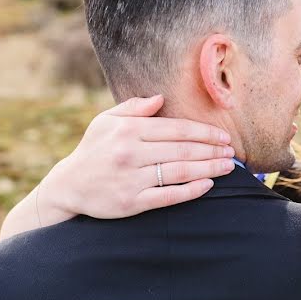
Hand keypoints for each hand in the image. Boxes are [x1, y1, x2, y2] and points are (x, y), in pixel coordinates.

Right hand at [42, 95, 235, 220]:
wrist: (68, 186)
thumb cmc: (92, 150)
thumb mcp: (105, 122)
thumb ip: (133, 108)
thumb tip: (161, 98)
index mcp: (128, 130)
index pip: (175, 129)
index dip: (203, 132)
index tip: (222, 135)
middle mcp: (130, 153)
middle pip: (182, 150)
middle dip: (211, 150)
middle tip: (232, 151)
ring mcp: (132, 179)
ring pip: (180, 172)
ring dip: (209, 168)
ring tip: (227, 166)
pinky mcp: (132, 202)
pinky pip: (168, 196)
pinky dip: (191, 190)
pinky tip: (208, 185)